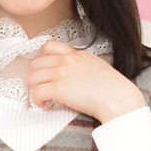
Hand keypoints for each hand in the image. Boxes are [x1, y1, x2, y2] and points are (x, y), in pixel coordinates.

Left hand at [25, 38, 146, 124]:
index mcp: (76, 54)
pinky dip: (37, 100)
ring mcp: (61, 74)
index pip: (49, 46)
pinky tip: (45, 104)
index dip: (43, 59)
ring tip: (44, 97)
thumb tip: (74, 74)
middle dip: (36, 76)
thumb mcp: (96, 65)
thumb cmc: (112, 87)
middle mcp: (66, 61)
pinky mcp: (59, 89)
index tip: (46, 70)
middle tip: (43, 86)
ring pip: (33, 77)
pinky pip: (36, 92)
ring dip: (35, 88)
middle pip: (36, 63)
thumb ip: (82, 64)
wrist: (117, 97)